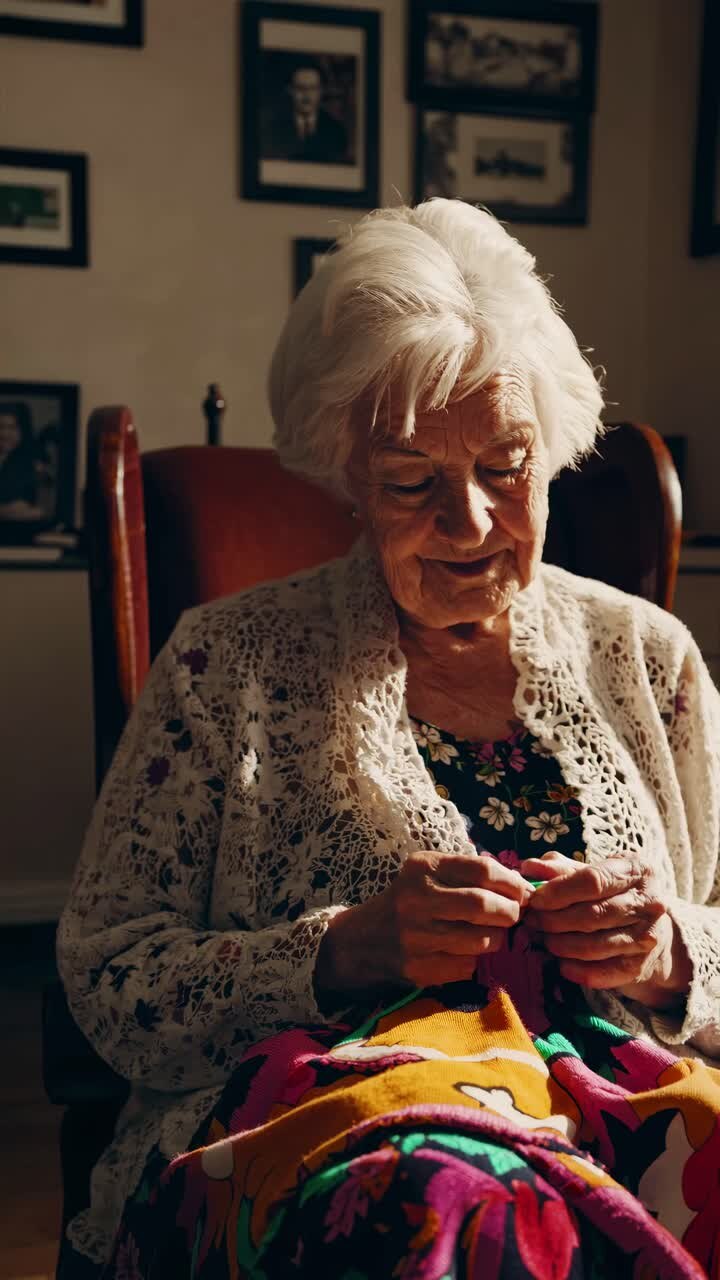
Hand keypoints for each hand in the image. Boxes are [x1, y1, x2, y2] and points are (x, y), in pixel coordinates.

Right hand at [315, 851, 532, 1000]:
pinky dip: (475, 959)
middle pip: (484, 905)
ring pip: (482, 940)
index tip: (524, 892)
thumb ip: (470, 872)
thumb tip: (521, 886)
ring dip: (497, 939)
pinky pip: (468, 965)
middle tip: (515, 915)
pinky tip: (464, 951)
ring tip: (491, 933)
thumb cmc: (409, 900)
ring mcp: (416, 937)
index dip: (512, 882)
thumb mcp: (429, 873)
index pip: (482, 869)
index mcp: (423, 868)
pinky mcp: (418, 968)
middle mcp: (417, 900)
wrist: (363, 940)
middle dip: (511, 912)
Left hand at [522, 852, 691, 1008]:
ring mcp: (648, 937)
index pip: (593, 880)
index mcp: (637, 871)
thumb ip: (561, 869)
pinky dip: (577, 970)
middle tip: (532, 921)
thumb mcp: (594, 874)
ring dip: (561, 945)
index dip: (559, 891)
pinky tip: (562, 964)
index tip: (535, 899)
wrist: (655, 933)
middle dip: (554, 920)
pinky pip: (602, 972)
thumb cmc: (615, 895)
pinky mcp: (641, 966)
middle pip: (592, 914)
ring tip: (544, 939)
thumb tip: (530, 868)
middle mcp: (650, 903)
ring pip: (594, 945)